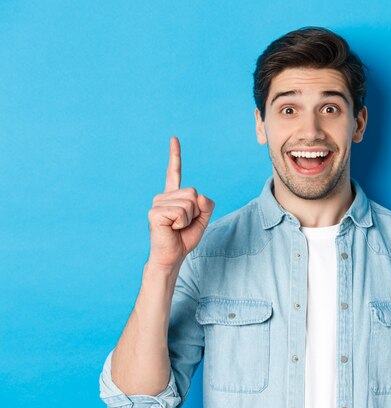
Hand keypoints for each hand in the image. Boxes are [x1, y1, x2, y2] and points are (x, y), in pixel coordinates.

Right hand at [147, 136, 214, 268]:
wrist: (172, 257)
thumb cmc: (184, 239)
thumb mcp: (202, 220)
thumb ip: (206, 205)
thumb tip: (199, 196)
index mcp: (173, 196)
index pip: (174, 172)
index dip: (175, 156)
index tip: (174, 139)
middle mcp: (163, 197)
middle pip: (193, 193)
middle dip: (196, 212)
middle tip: (183, 224)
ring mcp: (157, 204)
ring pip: (189, 203)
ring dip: (189, 219)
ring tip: (177, 227)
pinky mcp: (155, 213)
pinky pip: (181, 212)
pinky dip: (182, 223)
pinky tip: (172, 229)